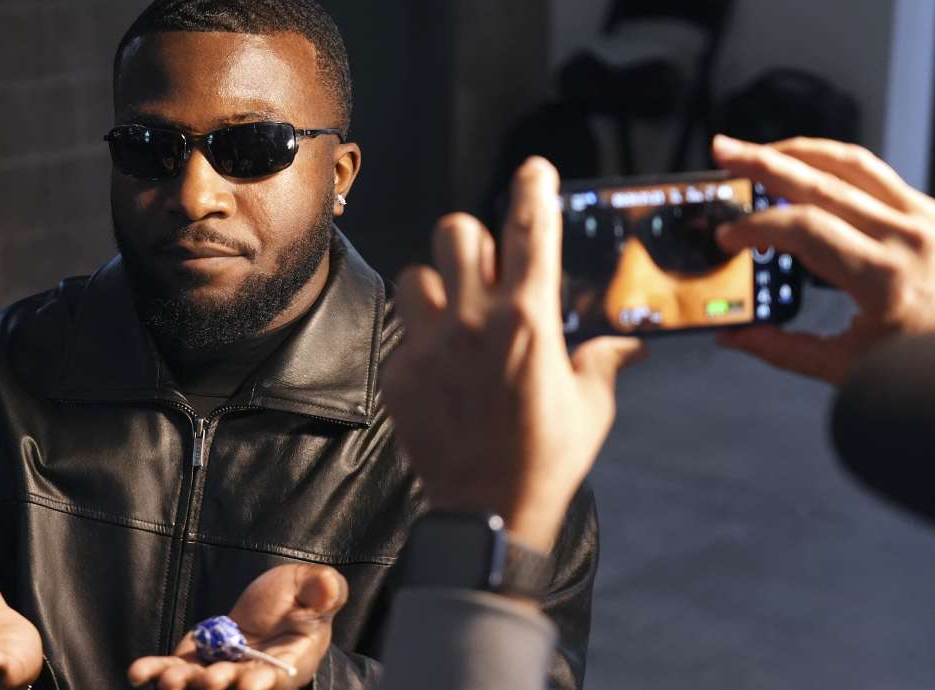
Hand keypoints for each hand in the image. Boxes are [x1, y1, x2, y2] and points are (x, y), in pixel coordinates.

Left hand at [128, 564, 346, 689]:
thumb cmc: (301, 602)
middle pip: (233, 687)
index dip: (262, 683)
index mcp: (288, 663)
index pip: (275, 679)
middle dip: (221, 685)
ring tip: (168, 680)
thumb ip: (323, 590)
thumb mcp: (316, 588)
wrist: (274, 608)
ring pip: (198, 685)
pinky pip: (173, 670)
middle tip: (210, 680)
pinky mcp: (195, 661)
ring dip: (183, 684)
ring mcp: (219, 671)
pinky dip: (154, 671)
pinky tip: (137, 672)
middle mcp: (251, 676)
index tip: (250, 683)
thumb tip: (328, 589)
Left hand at [381, 157, 644, 552]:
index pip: (531, 230)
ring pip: (417, 276)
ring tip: (454, 317)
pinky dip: (420, 343)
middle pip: (456, 230)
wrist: (487, 513)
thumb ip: (602, 361)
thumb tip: (626, 342)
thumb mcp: (590, 407)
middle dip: (473, 239)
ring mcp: (429, 346)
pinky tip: (440, 372)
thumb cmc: (547, 460)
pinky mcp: (399, 374)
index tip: (532, 172)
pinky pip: (403, 334)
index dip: (532, 190)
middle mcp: (474, 321)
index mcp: (528, 320)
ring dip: (438, 287)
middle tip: (485, 267)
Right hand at [713, 135, 934, 382]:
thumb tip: (734, 336)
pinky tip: (806, 164)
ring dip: (798, 151)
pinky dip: (833, 163)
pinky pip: (874, 173)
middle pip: (820, 183)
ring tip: (760, 151)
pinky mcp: (929, 210)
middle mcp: (905, 237)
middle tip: (724, 152)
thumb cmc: (921, 360)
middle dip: (763, 164)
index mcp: (883, 278)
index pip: (805, 230)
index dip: (757, 227)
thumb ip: (785, 349)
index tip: (728, 237)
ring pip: (851, 163)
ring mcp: (923, 217)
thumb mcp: (850, 366)